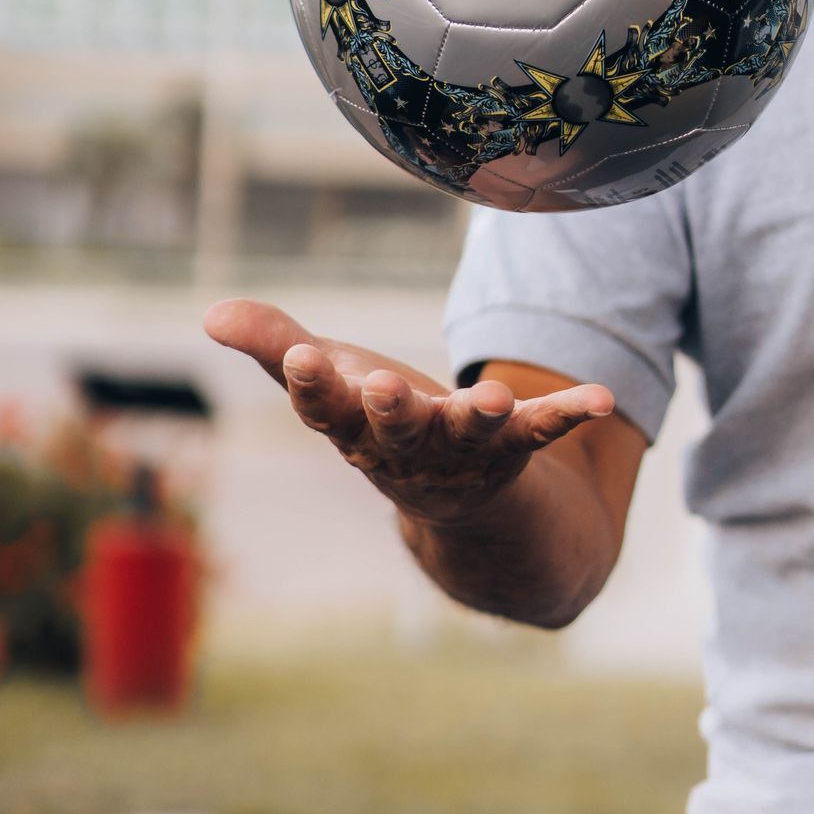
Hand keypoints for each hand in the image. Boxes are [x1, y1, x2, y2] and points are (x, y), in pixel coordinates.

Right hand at [204, 298, 613, 527]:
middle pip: (394, 431)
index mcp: (353, 429)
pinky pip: (546, 432)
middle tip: (381, 387)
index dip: (311, 386)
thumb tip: (210, 312)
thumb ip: (275, 346)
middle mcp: (406, 448)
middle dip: (389, 411)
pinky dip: (572, 415)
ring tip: (494, 397)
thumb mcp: (328, 380)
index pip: (324, 410)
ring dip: (481, 418)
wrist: (455, 500)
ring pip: (469, 436)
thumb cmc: (377, 422)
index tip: (300, 358)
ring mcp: (464, 452)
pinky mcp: (516, 447)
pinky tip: (602, 399)